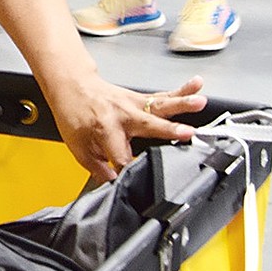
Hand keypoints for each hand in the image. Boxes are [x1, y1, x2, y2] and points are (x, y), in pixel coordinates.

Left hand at [45, 73, 206, 183]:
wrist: (71, 85)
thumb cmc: (74, 114)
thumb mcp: (76, 146)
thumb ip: (96, 168)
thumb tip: (113, 185)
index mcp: (105, 128)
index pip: (121, 157)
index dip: (127, 171)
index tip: (133, 183)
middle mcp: (122, 114)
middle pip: (148, 124)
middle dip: (168, 130)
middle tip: (188, 133)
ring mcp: (133, 105)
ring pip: (161, 105)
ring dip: (182, 104)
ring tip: (200, 101)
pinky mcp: (141, 99)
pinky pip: (164, 96)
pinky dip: (182, 90)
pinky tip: (197, 85)